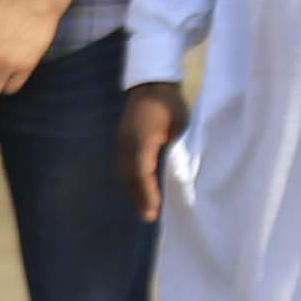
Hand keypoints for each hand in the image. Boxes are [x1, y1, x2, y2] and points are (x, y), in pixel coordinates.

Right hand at [121, 78, 185, 222]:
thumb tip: (173, 172)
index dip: (148, 195)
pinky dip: (130, 180)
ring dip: (133, 191)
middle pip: (129, 178)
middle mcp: (127, 145)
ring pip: (124, 173)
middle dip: (138, 198)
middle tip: (149, 217)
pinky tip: (137, 187)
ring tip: (143, 207)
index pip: (142, 175)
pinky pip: (123, 166)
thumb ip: (173, 150)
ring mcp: (122, 143)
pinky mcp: (123, 141)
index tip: (154, 212)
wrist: (152, 84)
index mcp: (141, 142)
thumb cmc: (170, 105)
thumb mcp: (178, 127)